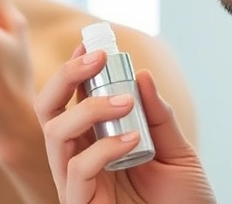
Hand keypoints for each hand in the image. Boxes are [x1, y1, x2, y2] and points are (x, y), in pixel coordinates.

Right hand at [34, 46, 215, 203]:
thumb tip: (143, 75)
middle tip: (96, 58)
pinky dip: (101, 148)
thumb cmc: (183, 203)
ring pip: (55, 134)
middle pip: (49, 110)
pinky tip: (131, 141)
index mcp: (97, 143)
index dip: (76, 69)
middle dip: (66, 77)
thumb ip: (160, 118)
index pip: (74, 100)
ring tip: (124, 102)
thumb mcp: (178, 153)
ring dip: (88, 108)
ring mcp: (77, 183)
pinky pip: (75, 170)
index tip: (92, 44)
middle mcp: (80, 159)